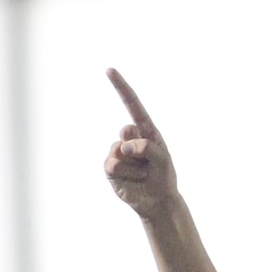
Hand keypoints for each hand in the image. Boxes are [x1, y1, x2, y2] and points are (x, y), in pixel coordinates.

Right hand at [103, 68, 177, 214]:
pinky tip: (133, 180)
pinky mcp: (109, 167)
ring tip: (142, 174)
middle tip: (149, 164)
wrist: (157, 201)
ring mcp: (117, 151)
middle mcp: (129, 138)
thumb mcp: (163, 159)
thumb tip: (123, 147)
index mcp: (145, 130)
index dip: (120, 87)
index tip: (109, 70)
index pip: (132, 105)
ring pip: (120, 152)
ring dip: (136, 167)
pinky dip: (127, 174)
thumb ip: (147, 147)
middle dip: (140, 149)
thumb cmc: (163, 176)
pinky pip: (113, 165)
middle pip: (127, 132)